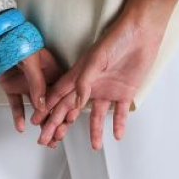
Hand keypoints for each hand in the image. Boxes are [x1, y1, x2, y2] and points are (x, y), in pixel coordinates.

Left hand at [0, 0, 68, 146]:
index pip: (62, 93)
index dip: (66, 108)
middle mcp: (42, 78)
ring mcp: (27, 83)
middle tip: (56, 138)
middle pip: (51, 104)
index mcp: (52, 69)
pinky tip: (21, 127)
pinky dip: (18, 116)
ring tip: (43, 140)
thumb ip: (37, 83)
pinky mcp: (12, 87)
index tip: (68, 122)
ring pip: (36, 108)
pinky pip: (16, 104)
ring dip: (40, 124)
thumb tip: (42, 105)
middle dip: (54, 122)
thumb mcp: (32, 60)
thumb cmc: (18, 40)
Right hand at [30, 0, 178, 150]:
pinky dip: (119, 124)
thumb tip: (75, 103)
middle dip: (59, 124)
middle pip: (71, 108)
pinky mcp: (124, 91)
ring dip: (94, 130)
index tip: (37, 120)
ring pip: (96, 114)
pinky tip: (116, 135)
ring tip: (93, 146)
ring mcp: (108, 88)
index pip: (59, 94)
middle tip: (49, 139)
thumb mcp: (97, 59)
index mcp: (80, 74)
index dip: (47, 107)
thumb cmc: (117, 38)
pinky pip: (120, 112)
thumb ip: (84, 81)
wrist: (141, 33)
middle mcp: (92, 83)